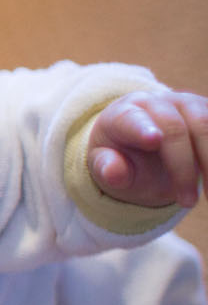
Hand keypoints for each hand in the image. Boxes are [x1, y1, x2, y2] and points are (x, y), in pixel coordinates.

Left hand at [87, 90, 207, 208]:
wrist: (142, 140)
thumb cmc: (121, 155)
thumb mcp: (106, 166)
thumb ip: (106, 168)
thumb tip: (114, 173)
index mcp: (122, 113)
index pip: (131, 120)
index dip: (143, 129)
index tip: (154, 140)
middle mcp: (157, 102)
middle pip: (175, 129)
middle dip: (183, 169)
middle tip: (186, 202)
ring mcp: (186, 103)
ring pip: (205, 126)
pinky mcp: (207, 111)